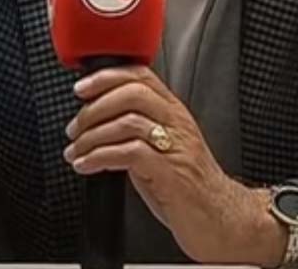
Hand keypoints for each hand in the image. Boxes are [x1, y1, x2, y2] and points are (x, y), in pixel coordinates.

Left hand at [64, 65, 287, 266]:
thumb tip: (98, 127)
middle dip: (94, 108)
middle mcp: (176, 123)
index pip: (140, 76)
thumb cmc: (190, 189)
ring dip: (92, 136)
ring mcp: (176, 146)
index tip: (81, 89)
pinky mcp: (172, 172)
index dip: (106, 77)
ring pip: (127, 122)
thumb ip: (136, 133)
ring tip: (76, 151)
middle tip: (74, 128)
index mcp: (173, 113)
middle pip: (131, 93)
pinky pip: (129, 154)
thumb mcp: (161, 150)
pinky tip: (86, 165)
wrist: (223, 221)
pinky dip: (100, 157)